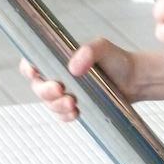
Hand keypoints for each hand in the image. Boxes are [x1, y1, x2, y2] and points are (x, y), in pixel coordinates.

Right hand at [18, 38, 136, 121]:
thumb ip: (89, 51)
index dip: (28, 67)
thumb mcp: (104, 48)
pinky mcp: (74, 107)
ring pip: (49, 103)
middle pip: (38, 86)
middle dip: (45, 91)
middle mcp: (58, 76)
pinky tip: (76, 112)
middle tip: (60, 90)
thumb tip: (73, 67)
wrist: (135, 80)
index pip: (33, 61)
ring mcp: (65, 93)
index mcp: (59, 58)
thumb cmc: (117, 60)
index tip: (34, 71)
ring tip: (73, 103)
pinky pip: (61, 116)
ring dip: (56, 105)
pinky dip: (65, 116)